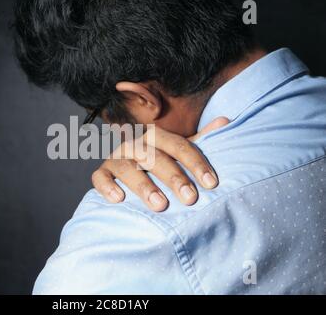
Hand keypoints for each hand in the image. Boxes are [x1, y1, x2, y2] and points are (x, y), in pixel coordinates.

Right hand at [91, 117, 228, 211]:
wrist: (129, 178)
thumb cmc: (159, 167)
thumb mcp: (179, 154)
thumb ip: (199, 140)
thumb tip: (225, 120)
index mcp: (156, 137)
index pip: (178, 145)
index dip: (195, 162)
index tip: (211, 183)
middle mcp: (135, 144)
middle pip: (154, 156)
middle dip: (173, 177)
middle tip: (190, 198)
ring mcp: (116, 158)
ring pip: (127, 167)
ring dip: (143, 185)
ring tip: (160, 205)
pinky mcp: (102, 174)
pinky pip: (100, 177)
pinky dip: (107, 186)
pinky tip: (119, 199)